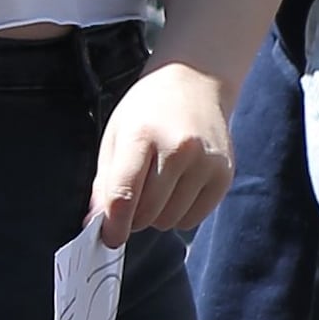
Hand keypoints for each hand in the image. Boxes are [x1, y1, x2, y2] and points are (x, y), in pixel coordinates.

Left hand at [88, 59, 236, 238]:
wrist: (196, 81)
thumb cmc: (148, 109)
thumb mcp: (116, 134)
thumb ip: (104, 180)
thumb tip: (95, 222)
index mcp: (141, 135)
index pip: (123, 194)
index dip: (113, 225)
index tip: (108, 238)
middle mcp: (178, 149)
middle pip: (147, 212)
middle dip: (133, 218)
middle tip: (132, 203)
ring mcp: (205, 162)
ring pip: (170, 220)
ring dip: (157, 216)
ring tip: (157, 188)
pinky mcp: (224, 175)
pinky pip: (194, 219)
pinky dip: (179, 214)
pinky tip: (176, 190)